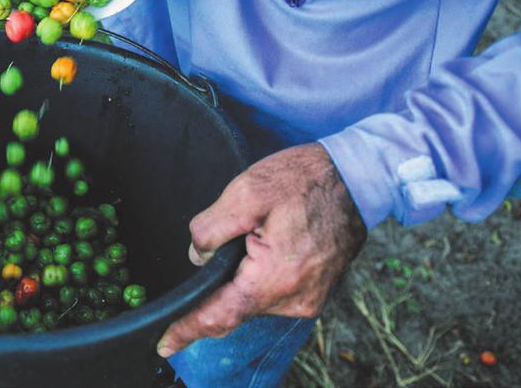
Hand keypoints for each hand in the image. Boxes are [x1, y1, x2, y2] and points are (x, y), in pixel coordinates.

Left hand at [156, 143, 366, 357]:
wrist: (355, 177)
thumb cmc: (302, 180)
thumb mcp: (245, 191)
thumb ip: (211, 228)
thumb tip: (198, 258)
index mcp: (275, 278)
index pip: (221, 316)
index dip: (188, 330)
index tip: (165, 343)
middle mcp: (295, 299)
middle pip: (236, 308)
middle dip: (215, 288)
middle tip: (218, 249)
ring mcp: (309, 298)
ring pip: (254, 301)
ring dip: (240, 279)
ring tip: (250, 236)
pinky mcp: (316, 291)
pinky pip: (273, 294)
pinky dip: (258, 279)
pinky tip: (261, 248)